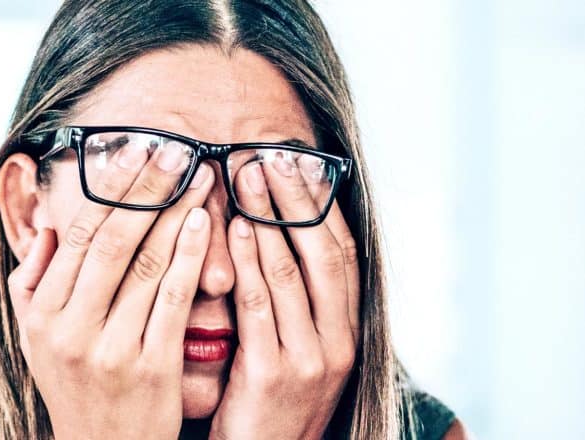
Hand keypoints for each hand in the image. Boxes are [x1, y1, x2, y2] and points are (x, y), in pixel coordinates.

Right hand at [6, 142, 214, 438]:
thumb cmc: (75, 385)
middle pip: (113, 240)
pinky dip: (190, 256)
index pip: (78, 235)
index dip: (109, 190)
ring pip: (146, 264)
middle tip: (173, 149)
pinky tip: (205, 222)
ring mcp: (112, 348)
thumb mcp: (35, 338)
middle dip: (146, 189)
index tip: (133, 153)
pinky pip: (174, 299)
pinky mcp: (153, 366)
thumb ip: (33, 282)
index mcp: (42, 313)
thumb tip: (49, 227)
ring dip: (175, 213)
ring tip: (197, 175)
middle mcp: (71, 328)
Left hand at [209, 156, 360, 439]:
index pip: (342, 254)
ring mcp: (310, 358)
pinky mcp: (274, 374)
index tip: (301, 164)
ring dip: (269, 218)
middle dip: (297, 200)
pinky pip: (260, 304)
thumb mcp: (297, 350)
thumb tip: (276, 239)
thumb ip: (293, 302)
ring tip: (249, 175)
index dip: (321, 206)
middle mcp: (339, 341)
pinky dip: (250, 260)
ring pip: (292, 271)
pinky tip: (236, 226)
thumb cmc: (271, 401)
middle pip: (322, 253)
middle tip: (273, 155)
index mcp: (347, 330)